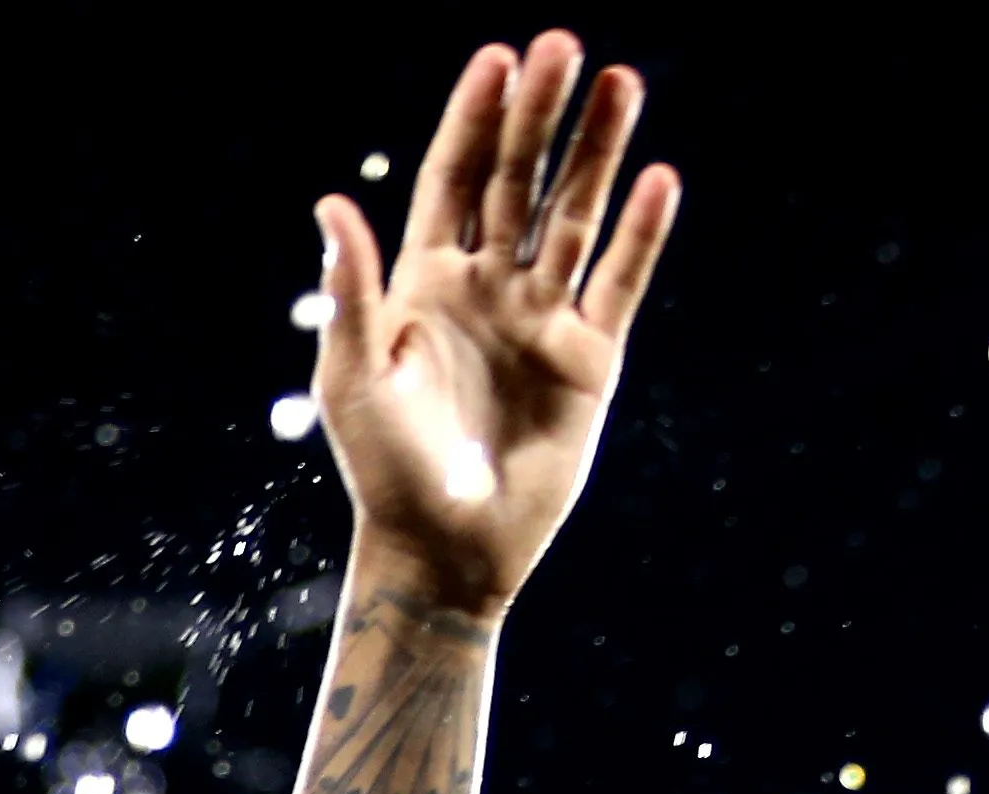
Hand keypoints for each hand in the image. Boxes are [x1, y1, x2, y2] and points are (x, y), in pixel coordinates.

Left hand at [310, 30, 679, 615]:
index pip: (452, 183)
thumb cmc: (386, 470)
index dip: (474, 123)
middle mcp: (484, 291)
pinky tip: (657, 178)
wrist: (445, 549)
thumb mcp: (354, 377)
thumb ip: (352, 290)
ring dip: (598, 152)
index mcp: (422, 287)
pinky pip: (619, 282)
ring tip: (623, 81)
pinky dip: (639, 233)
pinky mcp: (588, 359)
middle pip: (518, 184)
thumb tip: (331, 204)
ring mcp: (539, 320)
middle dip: (540, 118)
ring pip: (574, 217)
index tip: (497, 60)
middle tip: (566, 47)